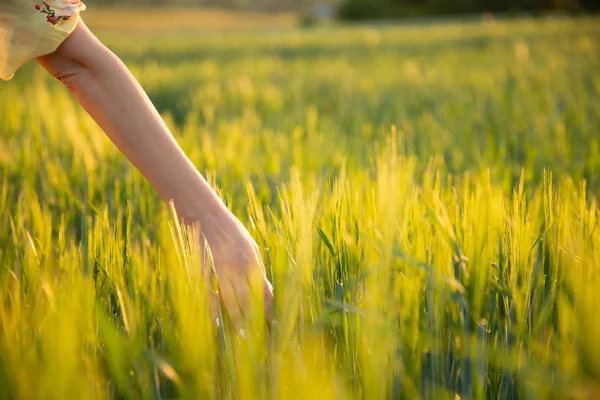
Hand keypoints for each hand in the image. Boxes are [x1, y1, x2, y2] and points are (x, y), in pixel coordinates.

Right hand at [193, 204, 273, 330]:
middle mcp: (239, 268)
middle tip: (260, 336)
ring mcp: (221, 271)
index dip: (268, 308)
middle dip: (255, 319)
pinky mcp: (205, 272)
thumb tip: (266, 289)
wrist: (208, 218)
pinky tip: (219, 323)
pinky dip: (215, 310)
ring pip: (231, 300)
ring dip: (237, 319)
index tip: (274, 323)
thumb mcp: (252, 248)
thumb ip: (258, 270)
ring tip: (243, 334)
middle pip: (249, 299)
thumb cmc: (233, 232)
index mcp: (252, 262)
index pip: (263, 291)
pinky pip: (211, 295)